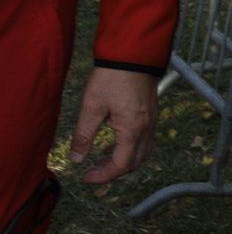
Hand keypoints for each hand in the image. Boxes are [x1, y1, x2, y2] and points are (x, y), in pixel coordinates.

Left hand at [70, 66, 158, 184]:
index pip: (121, 165)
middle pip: (134, 163)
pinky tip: (113, 142)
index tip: (85, 178)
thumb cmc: (112, 78)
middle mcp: (146, 129)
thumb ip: (83, 135)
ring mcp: (152, 121)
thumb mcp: (91, 107)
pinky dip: (129, 148)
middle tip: (91, 170)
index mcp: (132, 130)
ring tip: (100, 158)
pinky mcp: (152, 114)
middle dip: (112, 171)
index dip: (103, 177)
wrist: (133, 55)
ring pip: (141, 152)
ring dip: (121, 160)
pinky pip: (144, 140)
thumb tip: (76, 159)